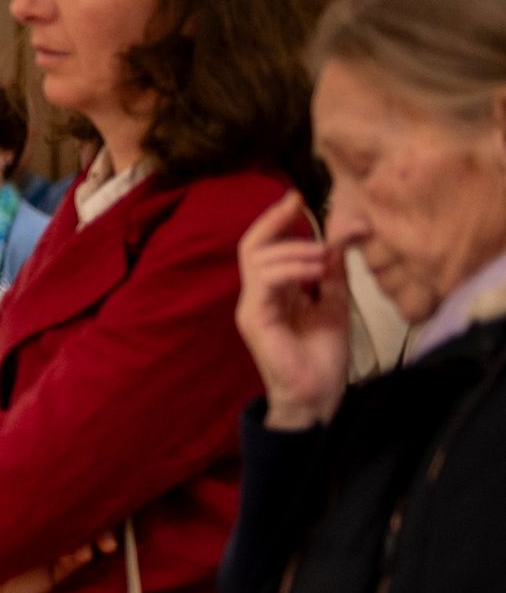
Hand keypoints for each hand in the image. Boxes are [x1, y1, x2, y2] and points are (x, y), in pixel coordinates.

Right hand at [233, 191, 347, 431]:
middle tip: (301, 208)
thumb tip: (339, 238)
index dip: (278, 220)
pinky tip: (314, 271)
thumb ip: (330, 274)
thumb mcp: (335, 304)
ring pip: (258, 259)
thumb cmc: (323, 357)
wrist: (317, 395)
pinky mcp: (254, 319)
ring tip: (321, 257)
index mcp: (276, 290)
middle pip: (254, 246)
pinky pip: (264, 282)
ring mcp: (253, 306)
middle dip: (277, 222)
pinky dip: (289, 270)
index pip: (266, 246)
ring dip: (292, 250)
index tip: (297, 197)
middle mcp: (258, 294)